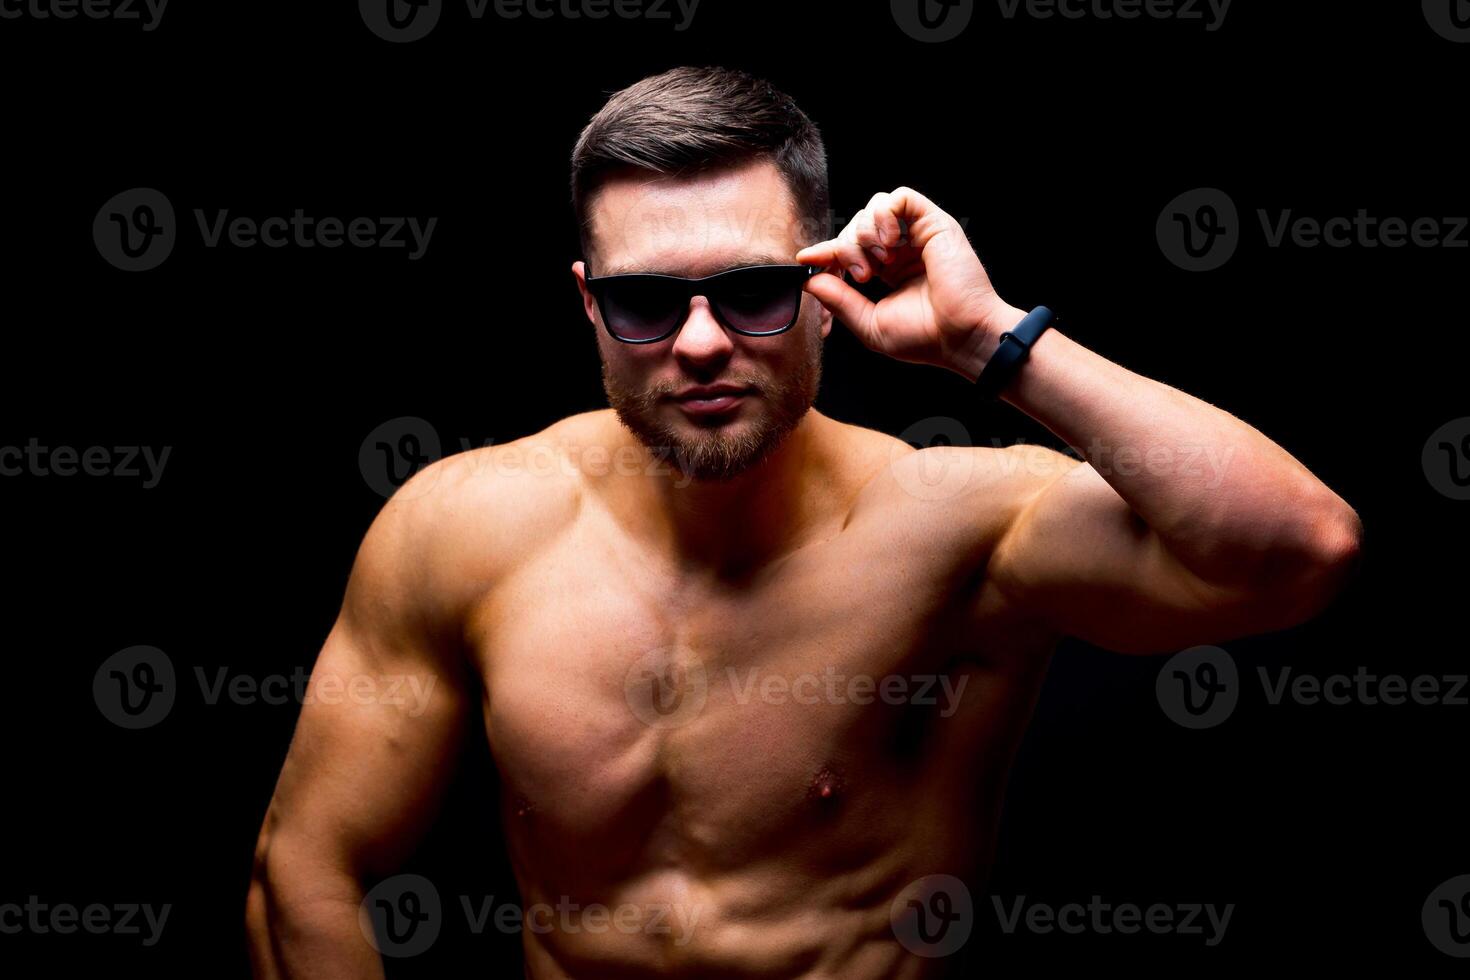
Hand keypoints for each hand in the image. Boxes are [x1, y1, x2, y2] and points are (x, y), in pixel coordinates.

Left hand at [795, 186, 1025, 381]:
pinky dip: (885, 216)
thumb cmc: (924, 337)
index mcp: (889, 271)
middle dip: (846, 247)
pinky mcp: (933, 222)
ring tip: (879, 263)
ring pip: (873, 207)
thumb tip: (809, 281)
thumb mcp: (869, 323)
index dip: (826, 251)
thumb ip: (839, 301)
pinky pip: (900, 197)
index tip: (806, 259)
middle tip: (861, 275)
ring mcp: (918, 234)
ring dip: (864, 233)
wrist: (961, 336)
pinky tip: (889, 244)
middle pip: (856, 225)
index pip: (848, 248)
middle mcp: (903, 249)